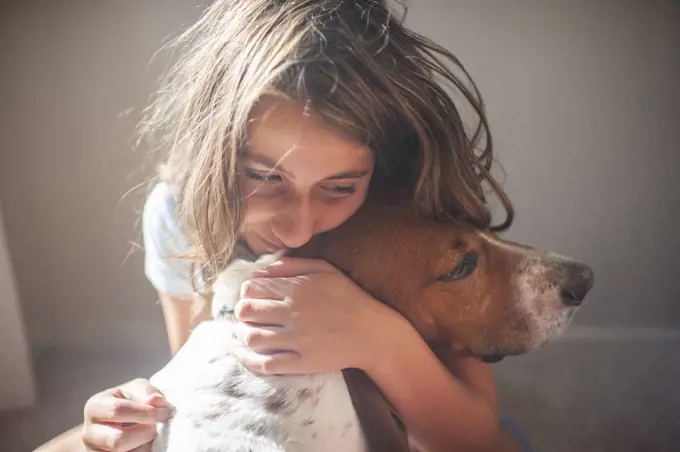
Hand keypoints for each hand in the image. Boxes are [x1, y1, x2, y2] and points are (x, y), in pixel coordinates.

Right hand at [82, 378, 171, 450]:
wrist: (119, 424)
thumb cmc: (130, 402)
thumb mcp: (136, 390)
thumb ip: (146, 392)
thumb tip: (156, 401)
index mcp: (94, 407)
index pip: (117, 410)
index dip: (145, 412)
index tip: (165, 413)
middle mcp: (88, 432)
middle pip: (118, 439)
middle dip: (145, 433)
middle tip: (158, 428)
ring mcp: (93, 451)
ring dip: (145, 446)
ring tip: (151, 436)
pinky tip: (145, 445)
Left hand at [230, 257, 410, 374]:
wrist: (373, 333)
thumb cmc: (349, 297)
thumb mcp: (324, 269)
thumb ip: (290, 265)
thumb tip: (258, 271)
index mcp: (298, 289)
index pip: (252, 289)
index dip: (246, 293)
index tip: (252, 297)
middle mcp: (294, 313)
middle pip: (247, 311)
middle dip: (242, 312)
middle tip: (249, 315)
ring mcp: (298, 340)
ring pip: (252, 338)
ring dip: (244, 334)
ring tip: (249, 332)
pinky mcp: (302, 363)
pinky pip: (265, 364)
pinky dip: (248, 360)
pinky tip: (244, 354)